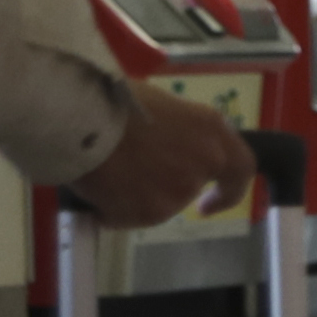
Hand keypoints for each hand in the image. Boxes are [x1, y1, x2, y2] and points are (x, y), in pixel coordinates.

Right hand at [72, 87, 259, 230]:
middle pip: (191, 186)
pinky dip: (111, 210)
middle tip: (134, 178)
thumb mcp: (156, 105)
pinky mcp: (153, 211)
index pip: (241, 167)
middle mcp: (205, 161)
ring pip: (159, 204)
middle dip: (165, 186)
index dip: (230, 188)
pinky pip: (129, 218)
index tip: (212, 200)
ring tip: (103, 171)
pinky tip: (93, 188)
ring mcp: (181, 189)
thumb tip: (164, 146)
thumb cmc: (107, 99)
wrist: (75, 115)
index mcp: (210, 128)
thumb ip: (174, 131)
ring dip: (134, 195)